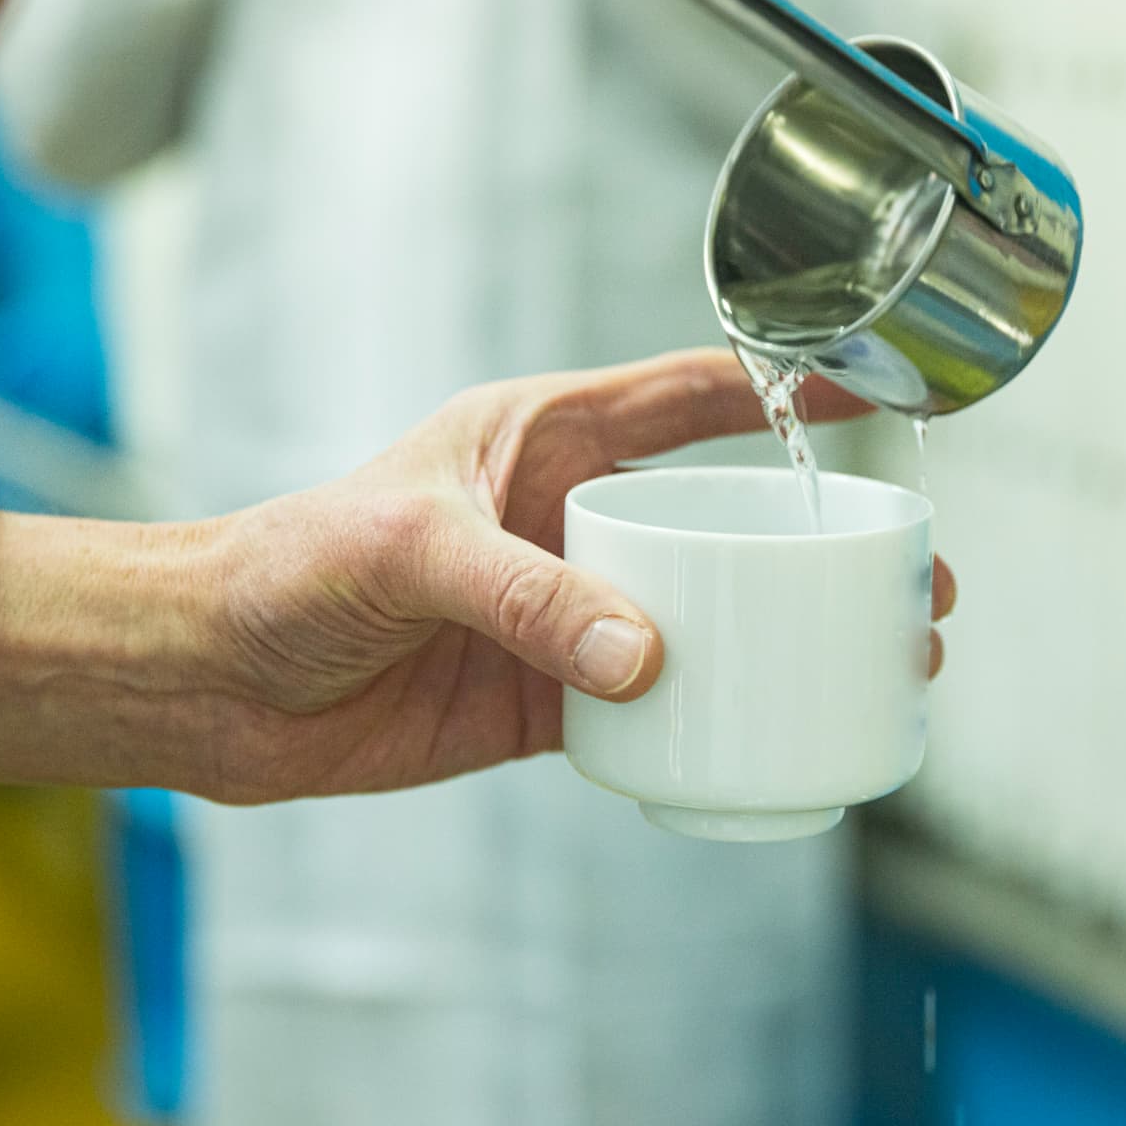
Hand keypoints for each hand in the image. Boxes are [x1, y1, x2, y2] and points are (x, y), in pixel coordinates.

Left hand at [0, 349, 955, 804]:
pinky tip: (782, 736)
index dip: (788, 389)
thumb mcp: (410, 553)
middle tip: (917, 580)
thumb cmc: (287, 569)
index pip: (692, 397)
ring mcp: (567, 612)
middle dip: (828, 546)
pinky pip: (659, 707)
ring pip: (711, 619)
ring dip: (794, 639)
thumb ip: (527, 597)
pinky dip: (721, 720)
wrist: (208, 680)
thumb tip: (652, 659)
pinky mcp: (549, 698)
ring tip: (886, 660)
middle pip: (731, 522)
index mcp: (544, 439)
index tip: (877, 391)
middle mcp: (569, 519)